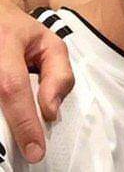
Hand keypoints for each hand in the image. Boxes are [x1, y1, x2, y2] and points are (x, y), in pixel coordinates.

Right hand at [0, 0, 73, 162]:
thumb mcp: (51, 44)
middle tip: (28, 144)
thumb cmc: (21, 33)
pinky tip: (7, 119)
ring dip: (4, 124)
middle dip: (13, 127)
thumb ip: (59, 74)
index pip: (13, 87)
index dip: (23, 120)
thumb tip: (51, 111)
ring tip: (16, 131)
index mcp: (6, 42)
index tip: (35, 148)